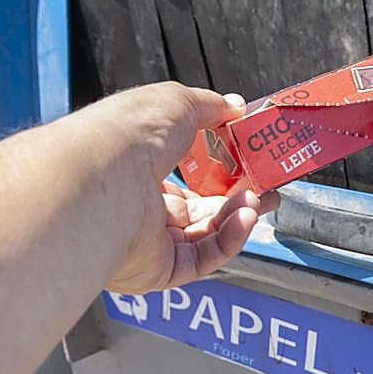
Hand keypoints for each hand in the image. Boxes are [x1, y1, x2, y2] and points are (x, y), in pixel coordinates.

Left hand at [85, 82, 278, 292]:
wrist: (106, 176)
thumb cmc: (128, 136)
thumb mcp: (177, 103)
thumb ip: (210, 107)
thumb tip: (235, 107)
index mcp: (137, 170)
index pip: (184, 176)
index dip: (220, 170)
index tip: (248, 163)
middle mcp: (140, 208)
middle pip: (202, 209)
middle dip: (239, 198)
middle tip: (267, 187)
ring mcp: (148, 242)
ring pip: (207, 235)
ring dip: (239, 216)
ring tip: (259, 198)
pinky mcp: (159, 270)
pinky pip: (204, 259)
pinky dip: (231, 239)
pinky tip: (246, 217)